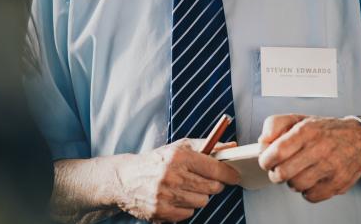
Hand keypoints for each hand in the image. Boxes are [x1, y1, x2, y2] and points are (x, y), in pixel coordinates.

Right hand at [114, 139, 239, 222]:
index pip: (214, 169)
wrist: (125, 179)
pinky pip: (188, 214)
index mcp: (179, 156)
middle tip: (207, 181)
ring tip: (186, 188)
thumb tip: (232, 146)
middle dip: (214, 185)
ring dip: (198, 196)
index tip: (235, 176)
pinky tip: (176, 197)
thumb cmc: (157, 161)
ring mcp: (166, 195)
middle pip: (212, 188)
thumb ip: (208, 145)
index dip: (229, 174)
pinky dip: (186, 207)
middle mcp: (172, 175)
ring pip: (202, 202)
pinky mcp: (160, 212)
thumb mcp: (180, 147)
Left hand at [258, 115, 360, 202]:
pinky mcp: (338, 183)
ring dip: (291, 182)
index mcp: (307, 130)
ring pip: (296, 186)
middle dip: (275, 174)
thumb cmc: (325, 131)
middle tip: (279, 170)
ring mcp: (330, 167)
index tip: (266, 161)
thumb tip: (263, 141)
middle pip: (283, 173)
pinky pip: (311, 196)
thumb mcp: (299, 119)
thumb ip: (275, 124)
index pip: (277, 152)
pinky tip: (310, 179)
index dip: (266, 160)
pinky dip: (306, 191)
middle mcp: (320, 148)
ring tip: (297, 172)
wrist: (360, 140)